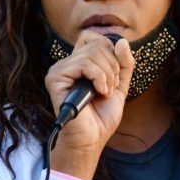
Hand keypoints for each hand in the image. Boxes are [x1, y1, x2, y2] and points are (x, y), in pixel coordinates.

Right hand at [46, 32, 134, 179]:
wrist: (91, 139)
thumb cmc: (101, 117)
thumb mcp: (120, 85)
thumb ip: (124, 64)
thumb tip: (122, 41)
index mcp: (80, 63)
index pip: (99, 40)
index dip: (113, 55)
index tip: (114, 79)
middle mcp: (68, 63)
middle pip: (98, 43)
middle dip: (112, 67)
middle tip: (109, 88)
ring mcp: (60, 70)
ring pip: (92, 53)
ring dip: (107, 75)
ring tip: (103, 92)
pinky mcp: (55, 77)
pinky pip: (84, 64)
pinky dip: (98, 77)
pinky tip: (98, 92)